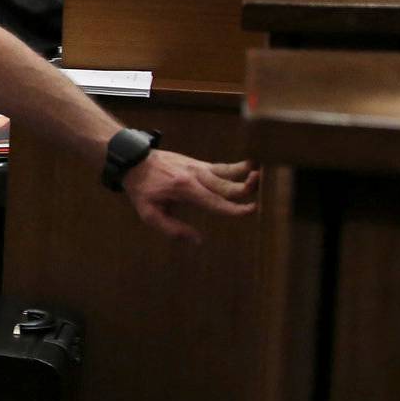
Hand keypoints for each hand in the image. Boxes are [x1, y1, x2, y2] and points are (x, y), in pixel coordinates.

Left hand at [122, 153, 257, 243]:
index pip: (215, 201)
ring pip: (228, 173)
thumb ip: (172, 228)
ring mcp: (199, 167)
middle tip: (265, 193)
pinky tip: (252, 165)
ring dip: (246, 174)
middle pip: (227, 186)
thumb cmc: (142, 188)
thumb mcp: (148, 213)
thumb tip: (197, 241)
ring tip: (264, 173)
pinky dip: (237, 168)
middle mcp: (196, 176)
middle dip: (246, 189)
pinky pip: (222, 167)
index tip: (252, 210)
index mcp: (185, 188)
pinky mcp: (199, 164)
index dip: (234, 208)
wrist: (134, 159)